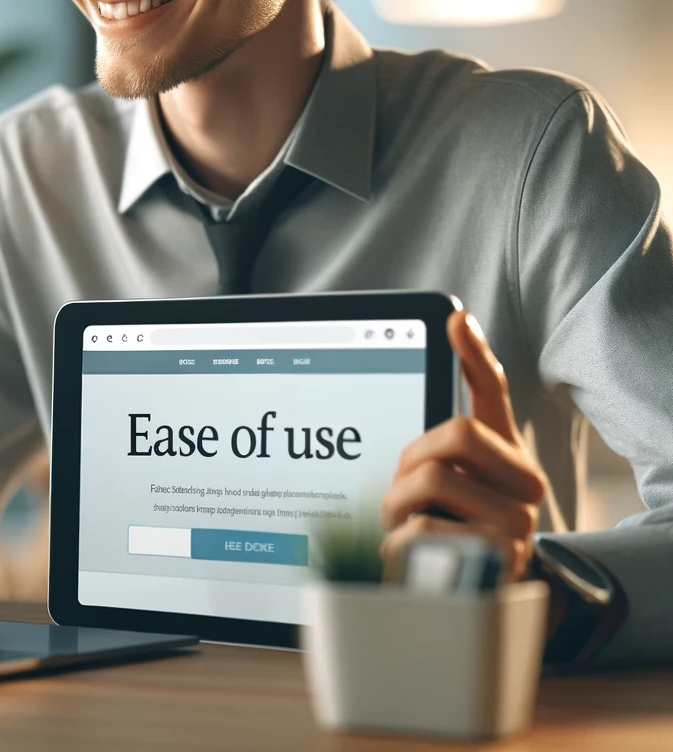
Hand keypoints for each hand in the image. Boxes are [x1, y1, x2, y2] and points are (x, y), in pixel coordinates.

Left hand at [380, 311, 546, 578]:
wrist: (478, 599)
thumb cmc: (457, 526)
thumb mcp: (452, 480)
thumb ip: (444, 435)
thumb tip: (451, 338)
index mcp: (509, 456)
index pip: (493, 391)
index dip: (473, 352)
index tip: (454, 319)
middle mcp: (524, 487)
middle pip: (455, 433)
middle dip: (411, 458)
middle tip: (402, 489)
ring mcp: (514, 526)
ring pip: (431, 480)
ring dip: (395, 506)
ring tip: (400, 526)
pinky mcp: (493, 565)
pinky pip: (422, 532)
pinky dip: (398, 545)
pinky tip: (408, 558)